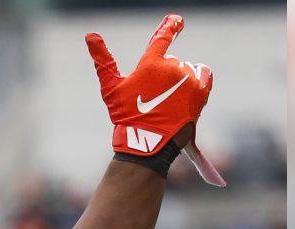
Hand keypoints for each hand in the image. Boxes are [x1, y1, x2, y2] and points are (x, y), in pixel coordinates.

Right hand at [87, 14, 224, 185]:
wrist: (148, 142)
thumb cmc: (125, 115)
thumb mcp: (110, 88)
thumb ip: (102, 60)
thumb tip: (90, 34)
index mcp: (151, 64)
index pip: (162, 38)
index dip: (170, 26)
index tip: (176, 19)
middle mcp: (173, 68)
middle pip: (171, 62)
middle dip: (163, 74)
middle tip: (153, 96)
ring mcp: (189, 80)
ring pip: (186, 70)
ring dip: (178, 80)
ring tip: (168, 100)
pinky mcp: (201, 91)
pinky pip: (204, 75)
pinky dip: (197, 80)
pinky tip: (187, 91)